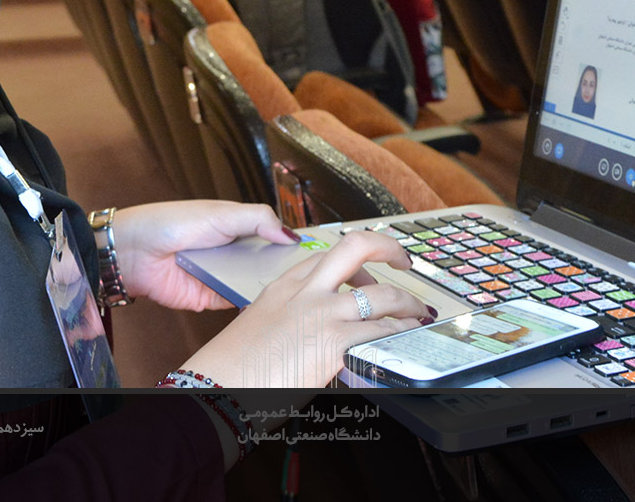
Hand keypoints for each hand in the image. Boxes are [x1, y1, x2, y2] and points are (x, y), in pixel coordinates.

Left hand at [110, 200, 296, 311]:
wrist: (136, 251)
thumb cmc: (172, 223)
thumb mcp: (222, 213)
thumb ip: (258, 220)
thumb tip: (290, 234)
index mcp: (237, 227)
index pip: (272, 235)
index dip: (292, 242)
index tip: (316, 250)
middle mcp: (233, 252)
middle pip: (268, 263)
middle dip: (285, 268)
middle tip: (312, 275)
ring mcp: (223, 276)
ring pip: (255, 284)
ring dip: (269, 286)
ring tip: (296, 291)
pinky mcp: (212, 298)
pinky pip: (236, 301)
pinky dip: (249, 302)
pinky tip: (268, 303)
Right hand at [179, 230, 434, 387]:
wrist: (217, 387)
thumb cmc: (232, 369)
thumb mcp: (261, 329)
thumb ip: (290, 322)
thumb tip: (310, 337)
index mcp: (283, 286)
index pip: (326, 256)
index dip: (355, 260)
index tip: (368, 269)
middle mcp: (305, 291)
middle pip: (355, 247)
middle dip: (388, 248)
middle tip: (404, 259)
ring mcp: (321, 313)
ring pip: (381, 293)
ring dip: (407, 301)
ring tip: (418, 311)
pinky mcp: (333, 341)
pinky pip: (381, 331)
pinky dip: (401, 332)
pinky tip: (408, 336)